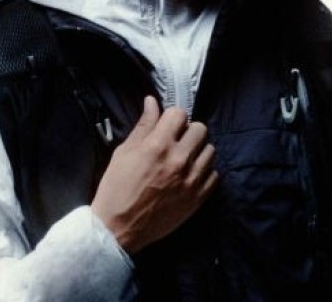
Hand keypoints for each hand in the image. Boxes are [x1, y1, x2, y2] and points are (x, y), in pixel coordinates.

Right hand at [90, 95, 218, 253]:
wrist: (118, 228)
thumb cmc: (117, 188)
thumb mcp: (124, 152)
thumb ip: (143, 126)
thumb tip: (152, 102)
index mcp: (158, 145)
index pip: (179, 114)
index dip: (172, 117)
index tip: (167, 126)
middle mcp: (179, 160)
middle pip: (200, 129)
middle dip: (188, 131)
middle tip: (177, 142)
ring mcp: (191, 180)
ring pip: (210, 150)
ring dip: (198, 151)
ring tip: (184, 159)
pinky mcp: (198, 198)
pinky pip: (214, 174)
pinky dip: (204, 172)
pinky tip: (190, 176)